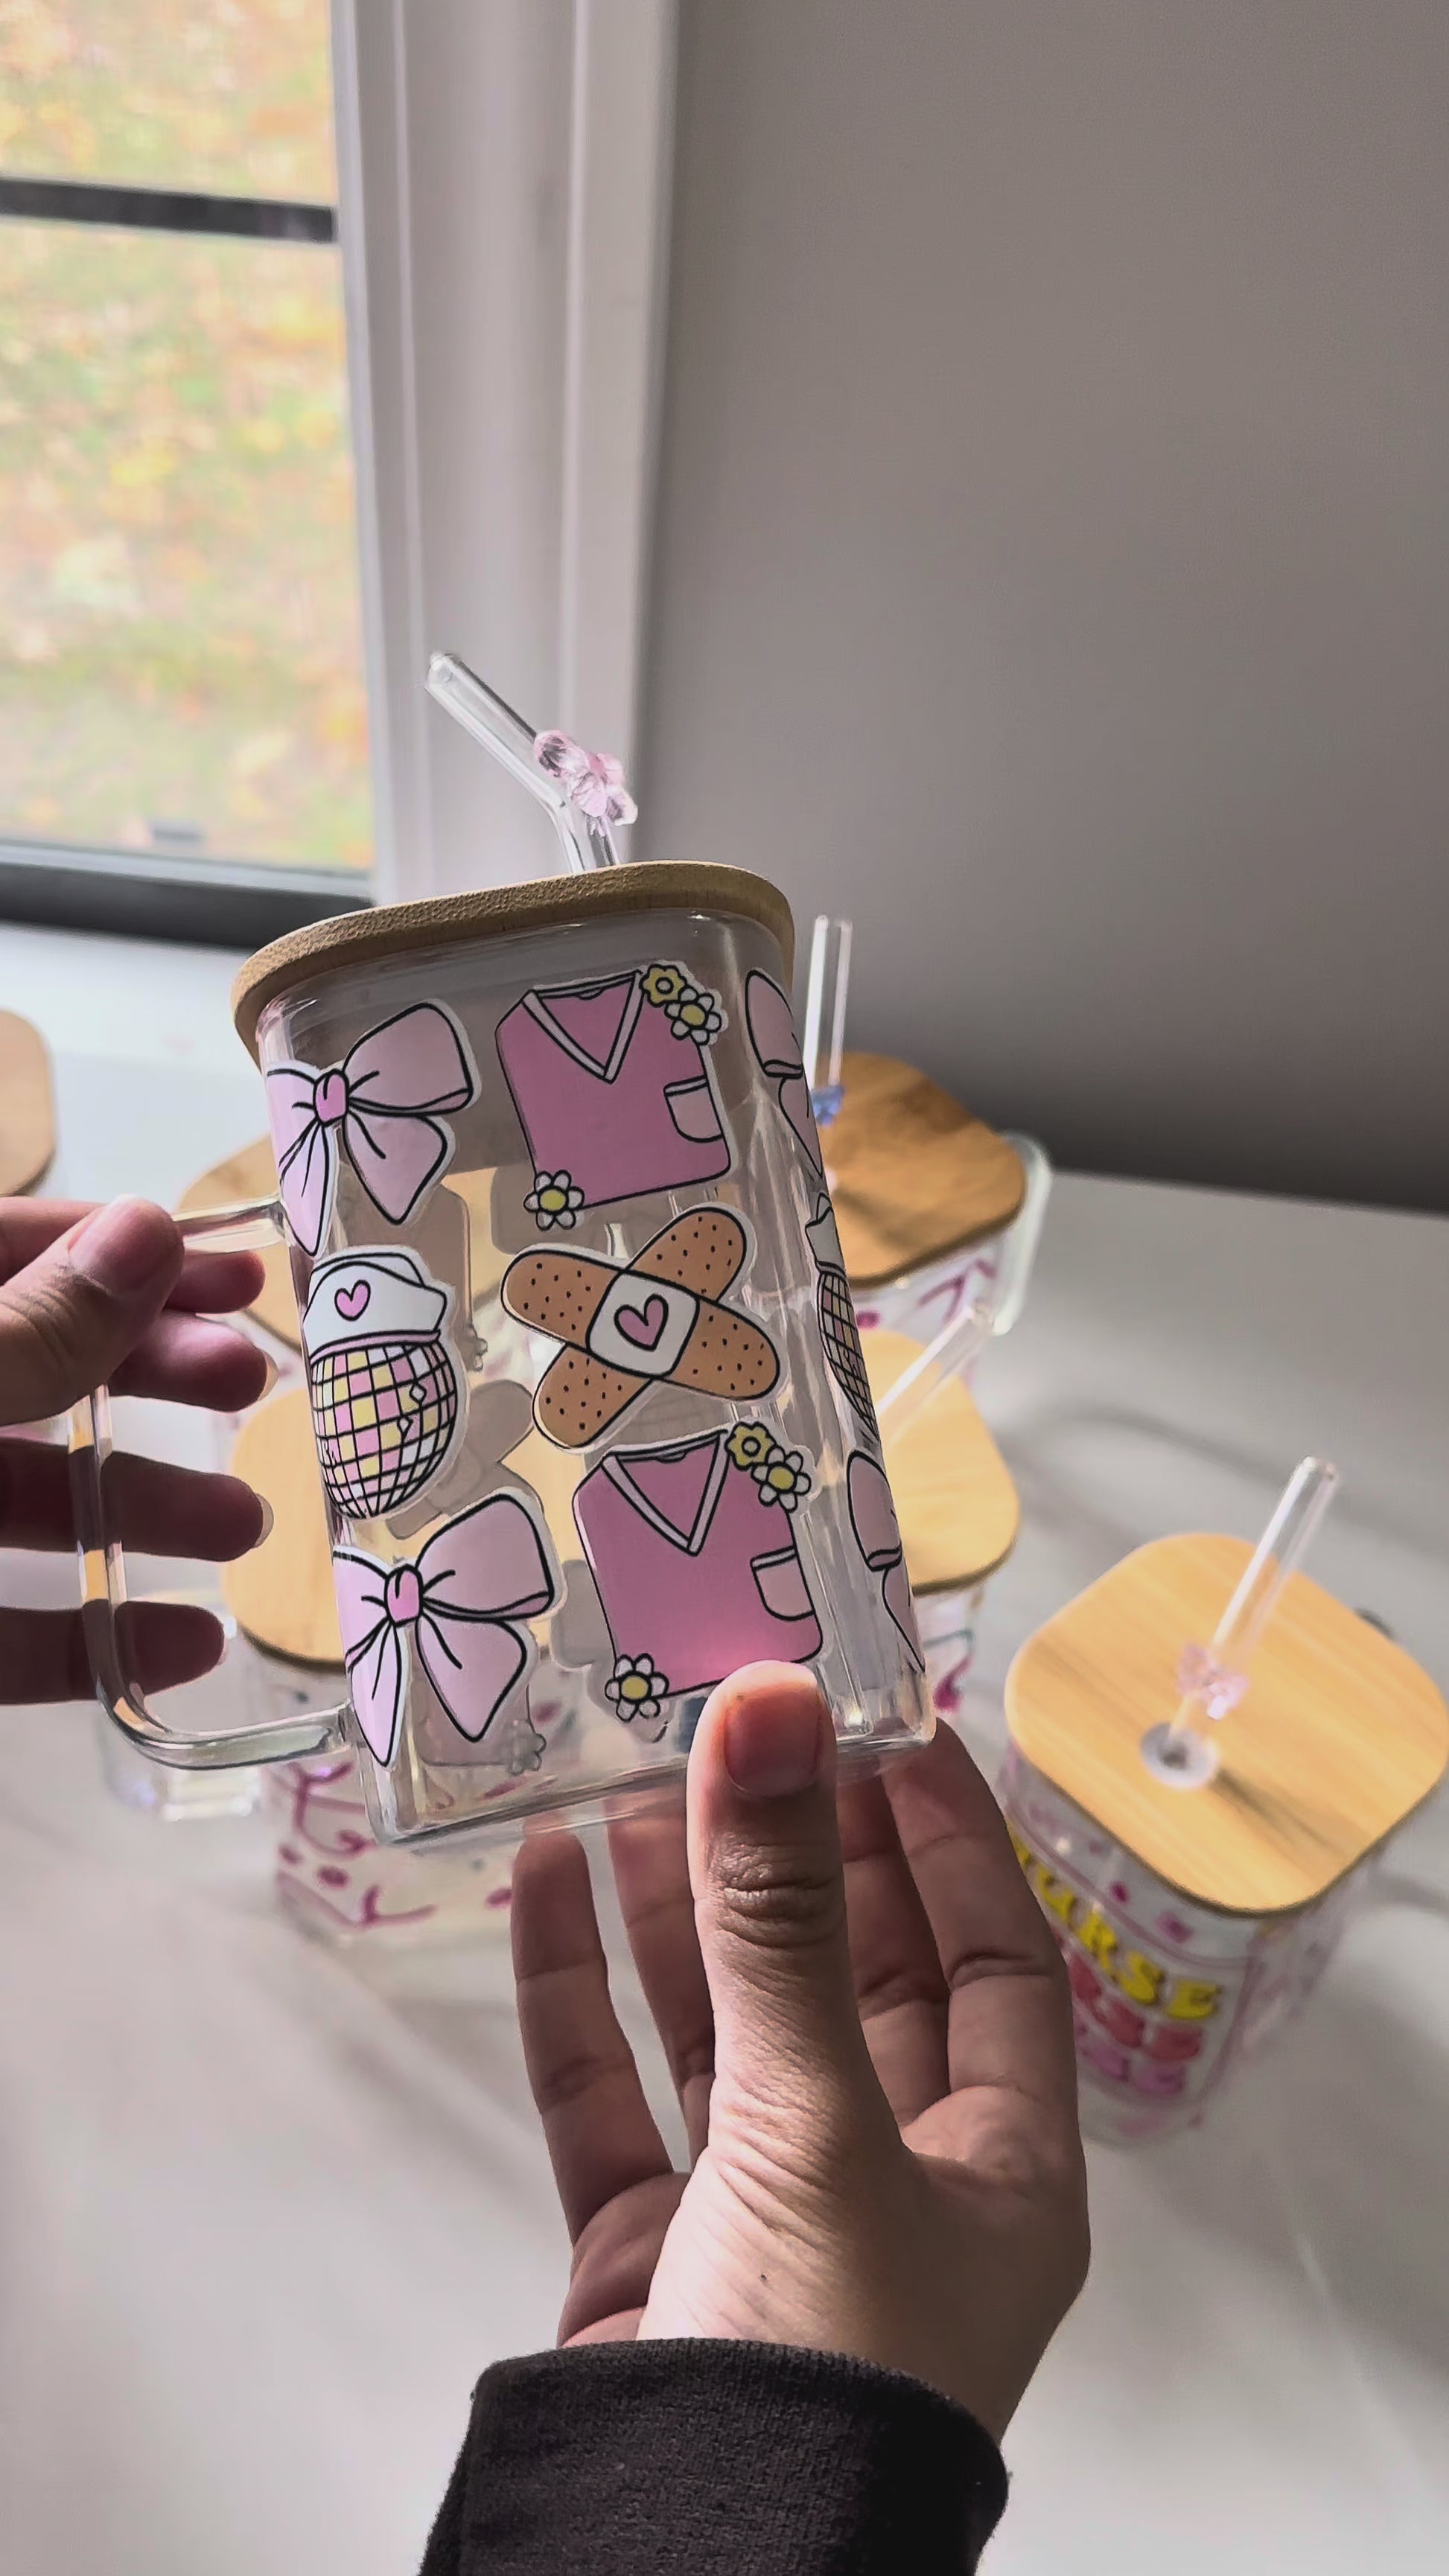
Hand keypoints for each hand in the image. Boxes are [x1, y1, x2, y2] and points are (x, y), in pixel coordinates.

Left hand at [0, 1196, 270, 1702]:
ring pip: (22, 1502)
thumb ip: (29, 1329)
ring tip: (247, 1526)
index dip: (116, 1248)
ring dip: (143, 1509)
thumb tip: (146, 1228)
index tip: (236, 1269)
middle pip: (34, 1366)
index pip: (4, 1248)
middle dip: (150, 1374)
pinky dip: (88, 1642)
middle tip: (249, 1384)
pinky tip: (184, 1647)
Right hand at [512, 1665, 1087, 2440]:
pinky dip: (579, 1994)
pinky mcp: (647, 2254)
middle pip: (850, 1976)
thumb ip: (780, 1915)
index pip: (994, 1956)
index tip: (889, 1717)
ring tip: (629, 1773)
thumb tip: (775, 1704)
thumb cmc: (822, 2357)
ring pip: (723, 2025)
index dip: (947, 1835)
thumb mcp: (817, 2118)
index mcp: (999, 2168)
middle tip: (741, 1723)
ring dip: (678, 1904)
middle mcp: (893, 2184)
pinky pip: (617, 2096)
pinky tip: (545, 1887)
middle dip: (794, 1852)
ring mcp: (762, 2218)